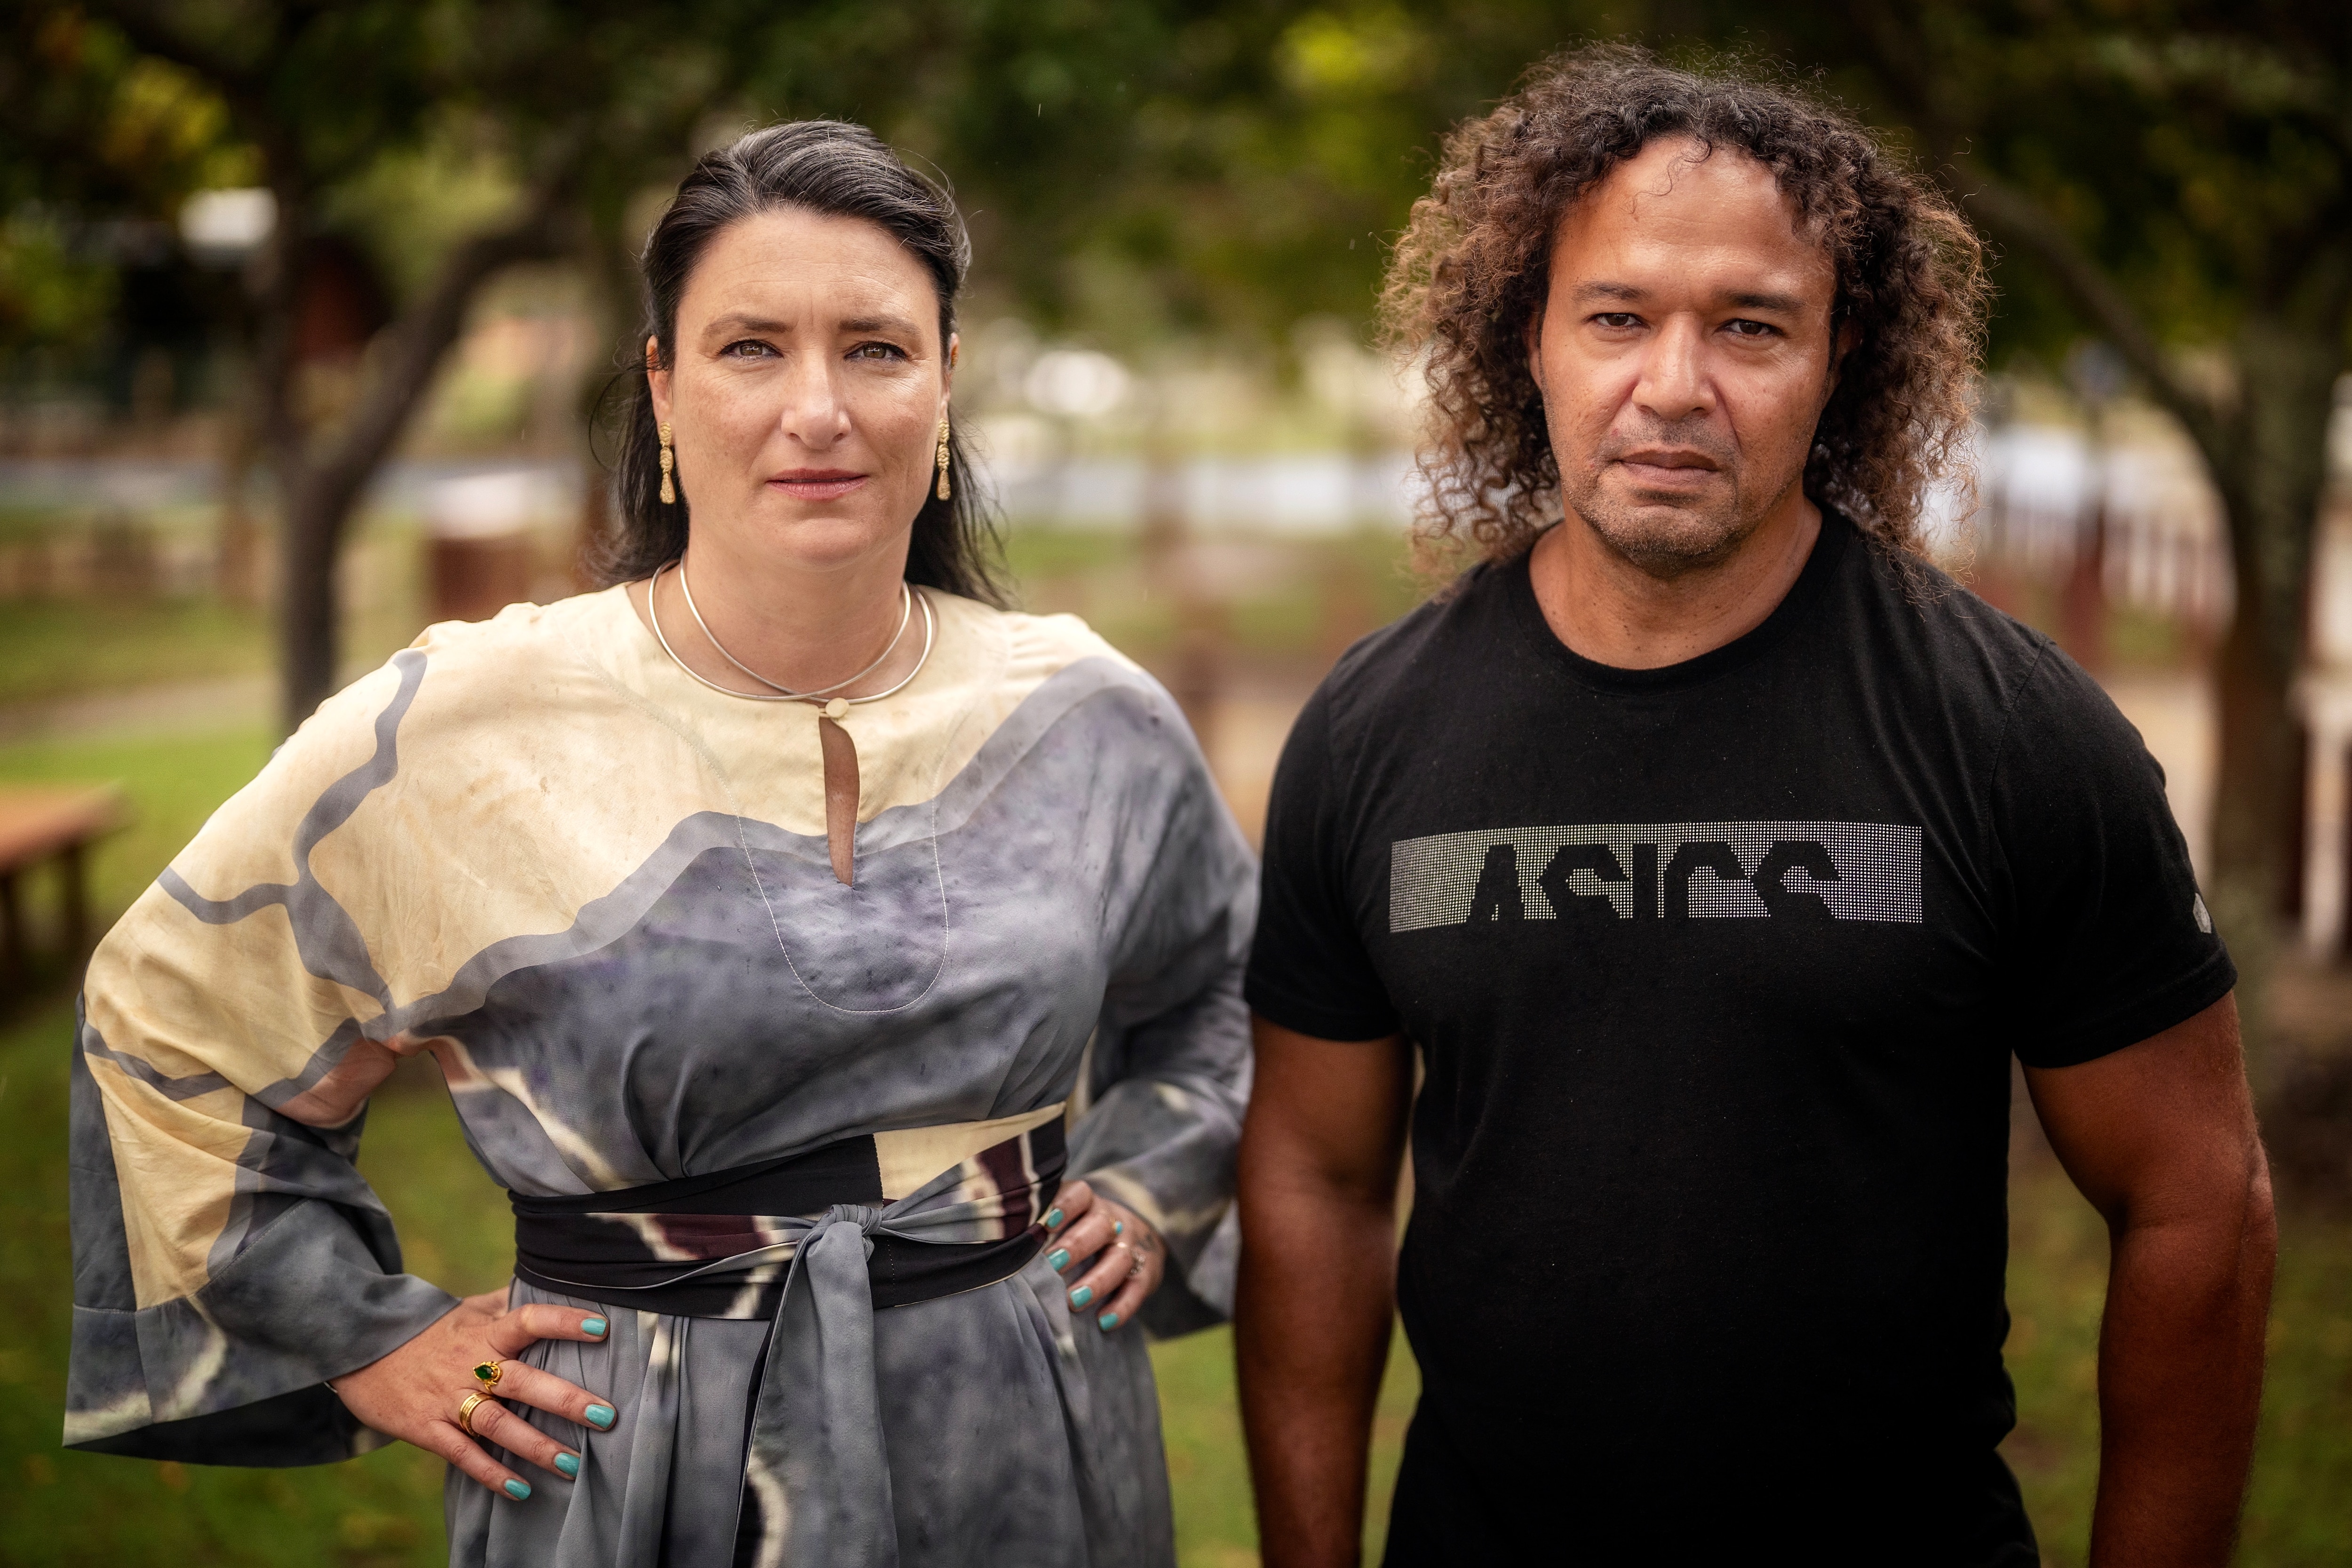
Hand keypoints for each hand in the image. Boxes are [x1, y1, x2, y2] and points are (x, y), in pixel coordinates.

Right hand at [327, 1286, 617, 1499]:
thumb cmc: (428, 1332)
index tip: (601, 1327)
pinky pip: (462, 1454)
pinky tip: (520, 1489)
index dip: (563, 1321)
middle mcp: (470, 1366)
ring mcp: (447, 1399)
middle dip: (564, 1399)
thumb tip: (544, 1285)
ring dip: (535, 1445)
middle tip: (605, 1415)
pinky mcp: (426, 1428)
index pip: (527, 1320)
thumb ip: (505, 1304)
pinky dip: (490, 1474)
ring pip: (497, 1424)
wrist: (360, 1351)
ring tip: (572, 1464)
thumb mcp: (466, 1311)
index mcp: (484, 1333)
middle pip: (522, 1381)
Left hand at [1042, 1178, 1164, 1331]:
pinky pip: (1137, 1288)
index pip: (1080, 1194)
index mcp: (1088, 1203)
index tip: (1047, 1223)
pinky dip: (1122, 1306)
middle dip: (1076, 1246)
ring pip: (1119, 1258)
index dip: (1065, 1206)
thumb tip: (998, 1242)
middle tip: (1053, 1266)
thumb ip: (1039, 1226)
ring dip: (1097, 1281)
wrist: (1134, 1234)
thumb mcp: (1066, 1219)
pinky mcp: (1146, 1271)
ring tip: (1073, 1301)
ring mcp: (1131, 1245)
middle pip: (1099, 1226)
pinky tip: (1103, 1322)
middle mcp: (1112, 1220)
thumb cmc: (1081, 1230)